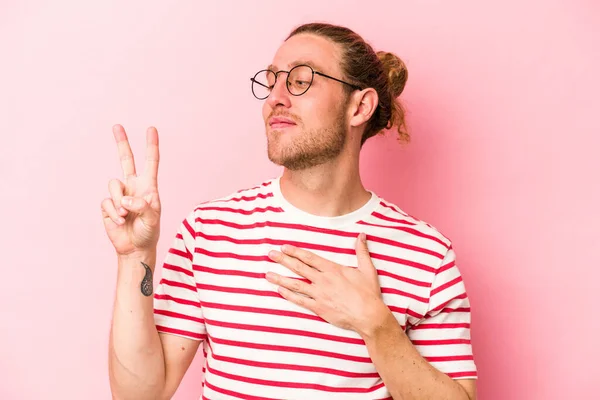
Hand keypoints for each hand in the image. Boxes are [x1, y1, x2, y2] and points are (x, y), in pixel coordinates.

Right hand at [101, 125, 161, 255]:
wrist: (134, 248)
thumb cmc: (148, 232)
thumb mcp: (153, 219)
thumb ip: (143, 206)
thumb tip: (126, 198)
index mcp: (149, 187)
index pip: (151, 162)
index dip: (151, 146)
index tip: (152, 129)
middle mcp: (133, 187)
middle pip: (126, 160)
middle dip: (122, 143)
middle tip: (117, 126)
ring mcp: (120, 195)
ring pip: (113, 185)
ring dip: (119, 202)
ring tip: (127, 216)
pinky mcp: (108, 205)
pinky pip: (107, 202)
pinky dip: (114, 213)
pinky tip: (120, 221)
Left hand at [265, 233, 390, 335]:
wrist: (368, 315)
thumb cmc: (368, 293)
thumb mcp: (367, 269)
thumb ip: (362, 251)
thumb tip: (361, 235)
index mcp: (333, 269)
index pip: (310, 258)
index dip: (296, 252)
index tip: (284, 247)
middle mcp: (323, 280)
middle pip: (299, 268)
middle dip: (283, 260)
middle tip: (270, 254)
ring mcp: (319, 294)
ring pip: (296, 284)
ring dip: (280, 278)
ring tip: (267, 274)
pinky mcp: (319, 308)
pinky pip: (300, 300)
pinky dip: (289, 295)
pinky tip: (279, 290)